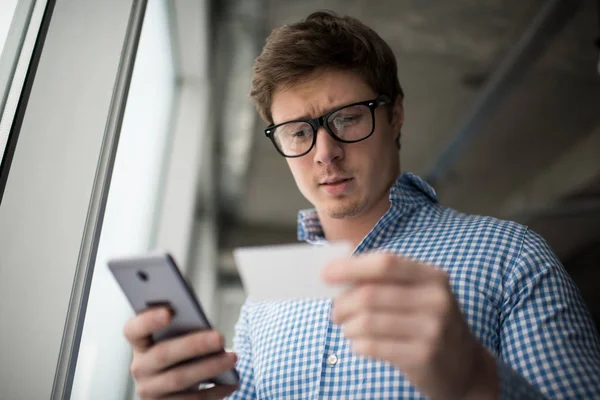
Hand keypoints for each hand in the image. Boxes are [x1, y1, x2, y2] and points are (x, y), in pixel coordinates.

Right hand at [123, 307, 237, 398]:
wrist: (177, 387)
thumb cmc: (182, 350)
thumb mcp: (178, 337)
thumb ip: (183, 327)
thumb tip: (205, 327)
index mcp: (140, 342)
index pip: (134, 330)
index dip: (148, 320)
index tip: (169, 312)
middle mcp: (140, 367)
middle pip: (163, 354)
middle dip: (194, 345)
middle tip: (220, 338)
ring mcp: (150, 391)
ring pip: (179, 379)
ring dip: (209, 368)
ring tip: (232, 358)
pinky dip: (214, 391)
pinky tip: (232, 382)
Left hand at [322, 253, 497, 399]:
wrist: (465, 368)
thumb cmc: (428, 324)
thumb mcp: (419, 295)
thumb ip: (385, 282)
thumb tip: (336, 272)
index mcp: (433, 277)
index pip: (385, 263)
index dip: (351, 267)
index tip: (325, 274)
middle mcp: (436, 300)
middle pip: (370, 294)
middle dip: (342, 304)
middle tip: (335, 313)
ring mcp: (432, 329)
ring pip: (367, 322)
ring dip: (348, 326)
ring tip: (348, 329)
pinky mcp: (423, 356)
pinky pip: (373, 346)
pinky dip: (358, 345)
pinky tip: (361, 345)